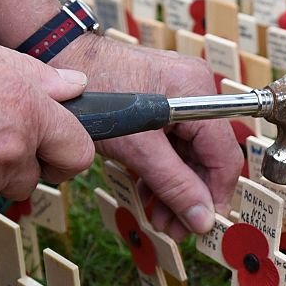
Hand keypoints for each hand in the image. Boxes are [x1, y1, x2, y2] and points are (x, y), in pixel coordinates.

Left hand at [53, 34, 243, 240]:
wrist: (61, 57)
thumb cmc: (95, 90)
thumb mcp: (138, 147)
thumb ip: (173, 184)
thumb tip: (201, 218)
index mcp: (199, 94)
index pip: (224, 155)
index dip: (215, 195)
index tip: (202, 225)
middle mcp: (197, 91)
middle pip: (207, 157)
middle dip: (191, 195)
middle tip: (173, 228)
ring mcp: (180, 95)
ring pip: (189, 153)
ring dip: (176, 187)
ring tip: (158, 216)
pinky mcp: (162, 101)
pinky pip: (174, 143)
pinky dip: (163, 170)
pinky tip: (150, 192)